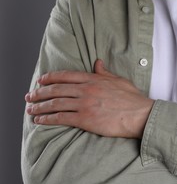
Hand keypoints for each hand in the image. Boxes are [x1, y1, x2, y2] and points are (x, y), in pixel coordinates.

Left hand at [25, 60, 153, 137]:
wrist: (140, 115)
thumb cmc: (133, 99)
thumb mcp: (119, 81)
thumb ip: (105, 72)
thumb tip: (97, 63)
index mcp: (94, 79)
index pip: (66, 76)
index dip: (50, 78)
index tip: (40, 81)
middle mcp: (86, 90)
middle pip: (56, 89)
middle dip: (40, 93)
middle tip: (30, 96)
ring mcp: (84, 104)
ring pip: (55, 103)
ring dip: (40, 106)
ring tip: (31, 109)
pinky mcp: (85, 119)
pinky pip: (61, 118)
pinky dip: (48, 118)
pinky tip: (40, 120)